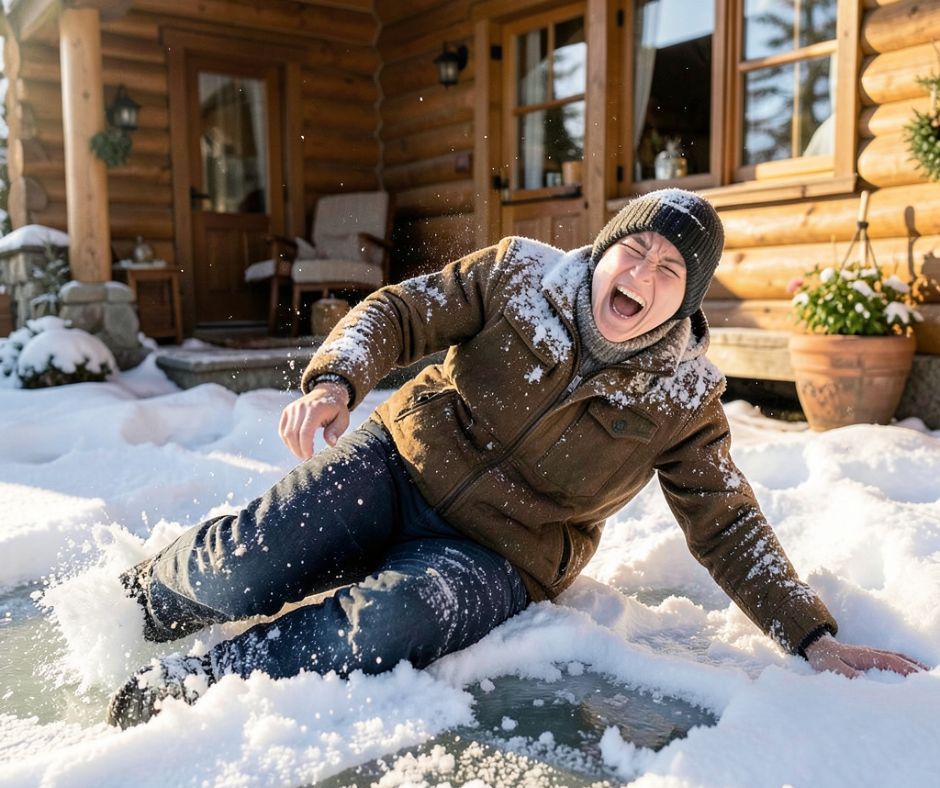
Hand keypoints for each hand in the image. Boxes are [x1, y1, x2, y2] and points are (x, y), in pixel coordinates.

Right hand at [278, 382, 349, 460]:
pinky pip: (282, 430)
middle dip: (299, 450)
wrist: (327, 392)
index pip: (305, 432)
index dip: (306, 447)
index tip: (310, 458)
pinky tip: (297, 446)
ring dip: (293, 447)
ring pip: (286, 433)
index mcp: (316, 409)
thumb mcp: (343, 419)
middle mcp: (301, 407)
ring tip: (303, 454)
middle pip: (293, 434)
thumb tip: (331, 444)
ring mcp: (292, 408)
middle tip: (307, 459)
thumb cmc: (336, 409)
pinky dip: (288, 441)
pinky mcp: (287, 411)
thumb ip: (336, 431)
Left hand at [805, 634, 929, 677]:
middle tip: (930, 679)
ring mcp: (873, 655)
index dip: (906, 669)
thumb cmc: (824, 659)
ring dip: (913, 665)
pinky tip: (910, 672)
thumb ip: (846, 674)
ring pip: (898, 658)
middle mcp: (873, 653)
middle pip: (899, 659)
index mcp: (866, 655)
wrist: (817, 648)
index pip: (891, 661)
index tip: (919, 677)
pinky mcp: (871, 659)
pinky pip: (892, 661)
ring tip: (927, 675)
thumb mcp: (832, 668)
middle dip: (916, 667)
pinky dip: (904, 665)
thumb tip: (862, 681)